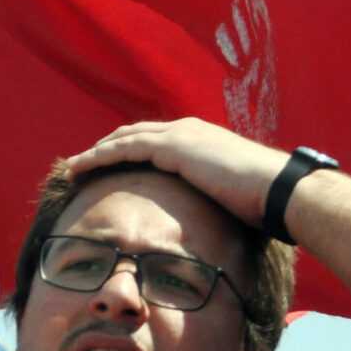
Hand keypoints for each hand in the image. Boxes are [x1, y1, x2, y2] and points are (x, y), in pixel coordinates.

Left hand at [58, 119, 290, 228]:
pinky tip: (80, 168)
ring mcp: (180, 135)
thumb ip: (218, 197)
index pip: (158, 140)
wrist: (277, 189)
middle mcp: (188, 130)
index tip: (113, 165)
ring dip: (96, 152)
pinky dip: (99, 156)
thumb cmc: (264, 201)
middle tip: (84, 164)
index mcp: (202, 140)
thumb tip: (216, 220)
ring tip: (73, 167)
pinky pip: (124, 148)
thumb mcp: (235, 195)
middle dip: (109, 147)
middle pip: (136, 134)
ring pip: (124, 139)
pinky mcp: (172, 147)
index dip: (132, 150)